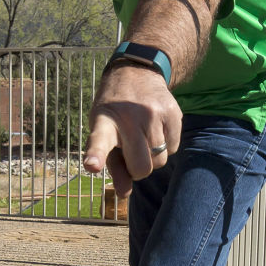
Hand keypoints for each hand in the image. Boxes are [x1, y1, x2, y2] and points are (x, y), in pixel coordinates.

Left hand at [82, 64, 182, 196]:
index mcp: (104, 122)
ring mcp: (153, 114)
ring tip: (143, 137)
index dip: (96, 155)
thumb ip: (113, 165)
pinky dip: (166, 147)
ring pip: (160, 161)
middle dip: (138, 170)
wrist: (138, 72)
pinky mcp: (172, 113)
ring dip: (152, 157)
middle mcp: (129, 117)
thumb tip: (124, 194)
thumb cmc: (116, 112)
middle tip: (131, 155)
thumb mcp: (105, 132)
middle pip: (141, 166)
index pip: (99, 141)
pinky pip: (173, 148)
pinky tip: (156, 130)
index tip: (92, 165)